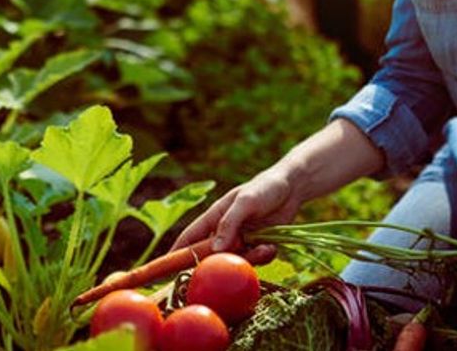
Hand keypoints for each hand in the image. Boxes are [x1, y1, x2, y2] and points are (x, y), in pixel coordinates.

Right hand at [170, 166, 300, 264]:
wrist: (292, 188)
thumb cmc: (263, 189)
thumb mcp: (245, 202)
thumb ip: (229, 224)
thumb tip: (216, 249)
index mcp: (214, 217)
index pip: (190, 238)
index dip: (176, 252)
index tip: (164, 269)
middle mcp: (224, 231)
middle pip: (213, 256)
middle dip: (222, 262)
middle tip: (237, 259)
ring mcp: (241, 240)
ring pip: (236, 261)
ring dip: (250, 258)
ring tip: (263, 246)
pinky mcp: (257, 246)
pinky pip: (255, 260)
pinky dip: (263, 256)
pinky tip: (271, 246)